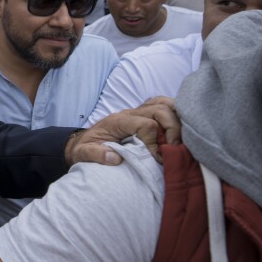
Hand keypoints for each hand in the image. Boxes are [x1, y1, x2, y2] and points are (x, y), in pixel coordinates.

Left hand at [64, 101, 179, 165]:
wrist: (82, 142)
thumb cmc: (85, 148)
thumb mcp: (83, 153)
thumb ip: (95, 154)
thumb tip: (114, 158)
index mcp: (117, 121)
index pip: (145, 124)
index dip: (156, 141)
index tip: (158, 158)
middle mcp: (130, 113)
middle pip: (160, 109)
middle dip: (173, 128)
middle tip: (174, 149)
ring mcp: (138, 113)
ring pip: (164, 104)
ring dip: (177, 119)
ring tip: (180, 139)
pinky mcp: (143, 117)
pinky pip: (163, 108)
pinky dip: (175, 116)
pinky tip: (179, 132)